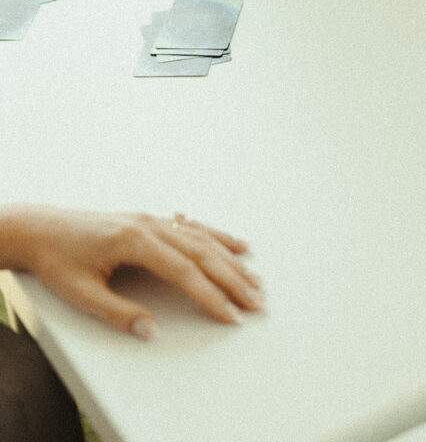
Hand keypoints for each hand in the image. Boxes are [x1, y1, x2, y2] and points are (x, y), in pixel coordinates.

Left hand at [4, 206, 263, 338]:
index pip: (184, 271)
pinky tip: (235, 244)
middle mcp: (149, 224)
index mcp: (135, 240)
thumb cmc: (58, 260)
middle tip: (258, 301)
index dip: (211, 295)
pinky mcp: (150, 220)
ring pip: (202, 238)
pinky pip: (192, 227)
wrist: (42, 229)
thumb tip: (153, 330)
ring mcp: (152, 219)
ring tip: (255, 279)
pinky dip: (217, 236)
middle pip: (202, 253)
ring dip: (231, 259)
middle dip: (233, 279)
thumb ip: (119, 313)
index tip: (232, 314)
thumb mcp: (81, 294)